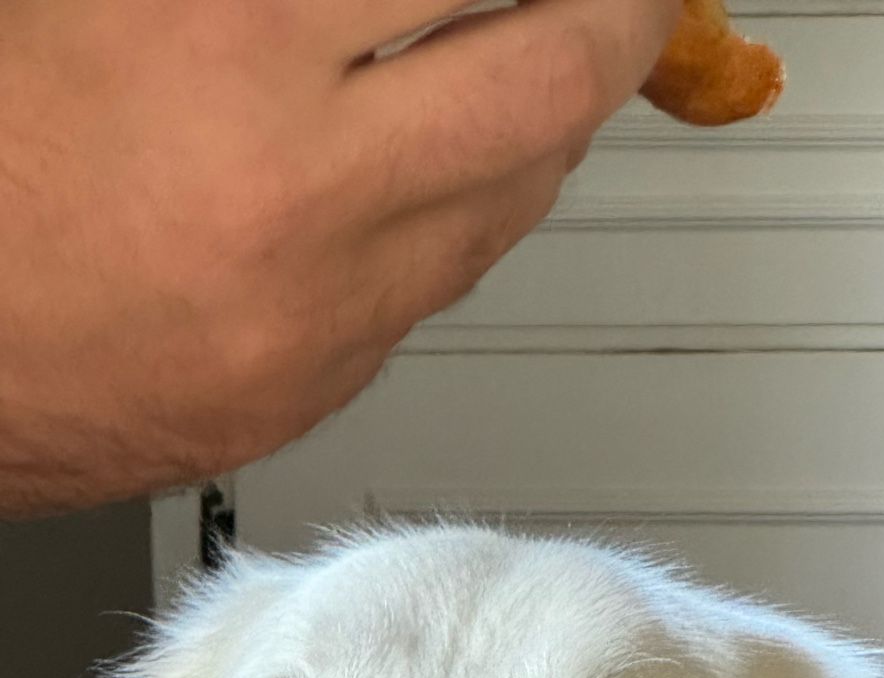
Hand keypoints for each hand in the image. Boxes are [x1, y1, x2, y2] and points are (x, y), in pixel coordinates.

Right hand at [0, 0, 678, 514]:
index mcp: (220, 39)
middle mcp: (297, 187)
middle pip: (549, 82)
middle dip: (614, 15)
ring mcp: (319, 308)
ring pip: (513, 200)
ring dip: (546, 118)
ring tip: (533, 59)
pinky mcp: (312, 385)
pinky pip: (436, 282)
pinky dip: (458, 209)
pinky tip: (430, 166)